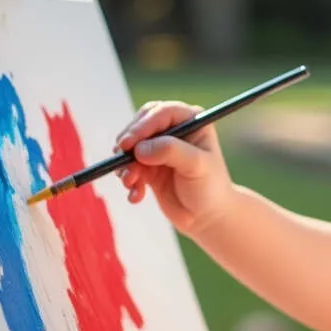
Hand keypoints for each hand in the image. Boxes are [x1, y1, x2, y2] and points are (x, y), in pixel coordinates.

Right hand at [115, 101, 234, 236]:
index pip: (162, 112)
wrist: (207, 217)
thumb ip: (171, 152)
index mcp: (192, 121)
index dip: (143, 125)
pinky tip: (136, 196)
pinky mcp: (148, 166)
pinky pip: (128, 167)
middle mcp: (174, 131)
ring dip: (125, 165)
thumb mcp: (196, 166)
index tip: (129, 143)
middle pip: (141, 125)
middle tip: (120, 157)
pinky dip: (128, 180)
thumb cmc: (210, 188)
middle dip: (129, 142)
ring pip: (131, 147)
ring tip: (131, 183)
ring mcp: (159, 148)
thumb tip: (140, 148)